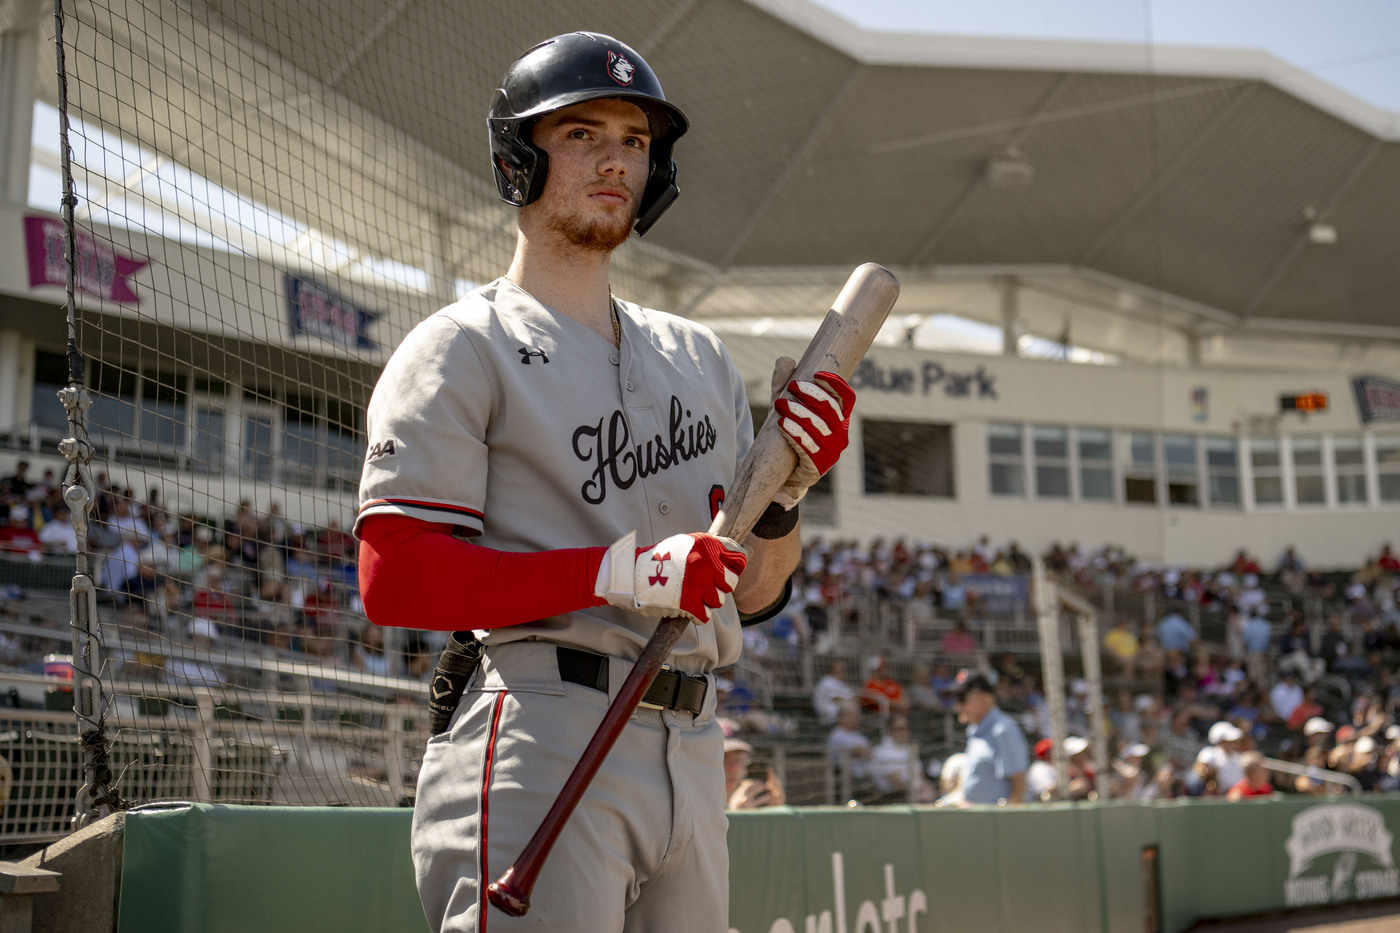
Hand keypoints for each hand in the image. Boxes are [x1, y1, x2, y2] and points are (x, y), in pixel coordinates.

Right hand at [595, 530, 747, 623]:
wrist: (635, 574)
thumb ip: (708, 547)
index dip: (736, 566)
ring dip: (708, 600)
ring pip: (719, 600)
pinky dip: (700, 615)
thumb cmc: (659, 558)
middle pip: (731, 582)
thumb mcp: (686, 542)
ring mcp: (700, 585)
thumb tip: (730, 554)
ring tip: (695, 595)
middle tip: (707, 585)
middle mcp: (707, 564)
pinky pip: (706, 615)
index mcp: (707, 546)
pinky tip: (691, 610)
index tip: (730, 570)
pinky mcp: (690, 603)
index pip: (739, 558)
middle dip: (721, 585)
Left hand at [768, 356, 854, 505]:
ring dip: (799, 414)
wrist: (783, 472)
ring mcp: (831, 453)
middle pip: (831, 410)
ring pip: (819, 428)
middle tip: (792, 386)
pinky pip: (808, 448)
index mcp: (839, 418)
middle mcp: (840, 434)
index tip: (817, 373)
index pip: (846, 397)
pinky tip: (782, 424)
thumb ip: (783, 383)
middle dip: (811, 395)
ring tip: (780, 404)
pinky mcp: (818, 467)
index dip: (835, 385)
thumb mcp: (784, 406)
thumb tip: (786, 360)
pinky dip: (795, 434)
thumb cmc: (788, 433)